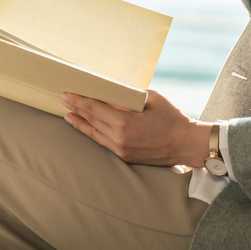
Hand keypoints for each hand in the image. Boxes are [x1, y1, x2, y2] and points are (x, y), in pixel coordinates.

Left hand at [61, 90, 211, 167]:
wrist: (186, 144)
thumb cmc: (172, 118)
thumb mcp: (152, 98)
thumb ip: (130, 96)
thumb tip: (113, 92)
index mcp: (125, 122)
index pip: (95, 108)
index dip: (79, 100)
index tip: (67, 94)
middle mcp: (119, 138)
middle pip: (91, 120)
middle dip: (76, 109)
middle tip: (63, 100)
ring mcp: (121, 150)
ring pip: (94, 134)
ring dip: (80, 123)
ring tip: (68, 115)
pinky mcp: (125, 157)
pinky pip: (104, 143)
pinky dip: (92, 134)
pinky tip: (86, 128)